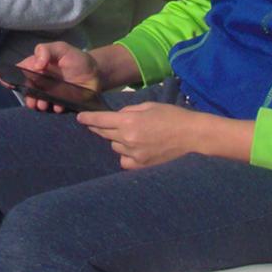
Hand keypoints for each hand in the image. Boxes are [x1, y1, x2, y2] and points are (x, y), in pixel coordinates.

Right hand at [18, 41, 100, 112]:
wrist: (96, 73)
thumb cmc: (76, 59)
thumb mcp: (62, 48)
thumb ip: (47, 51)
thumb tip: (36, 64)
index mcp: (37, 66)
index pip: (20, 71)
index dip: (10, 77)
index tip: (8, 83)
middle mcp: (40, 81)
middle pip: (27, 89)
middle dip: (27, 96)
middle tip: (32, 100)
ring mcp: (49, 93)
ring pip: (38, 100)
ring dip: (38, 104)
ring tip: (43, 105)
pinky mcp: (60, 102)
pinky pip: (53, 107)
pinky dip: (53, 108)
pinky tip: (58, 106)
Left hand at [78, 102, 201, 169]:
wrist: (191, 136)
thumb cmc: (172, 116)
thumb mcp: (149, 106)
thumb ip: (129, 111)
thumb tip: (117, 117)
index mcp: (129, 121)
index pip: (101, 120)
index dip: (88, 118)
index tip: (79, 117)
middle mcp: (128, 139)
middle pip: (105, 134)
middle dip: (100, 127)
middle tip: (99, 124)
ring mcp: (134, 154)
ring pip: (114, 147)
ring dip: (117, 140)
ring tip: (131, 135)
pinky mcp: (141, 166)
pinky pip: (124, 161)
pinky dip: (126, 155)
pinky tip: (134, 149)